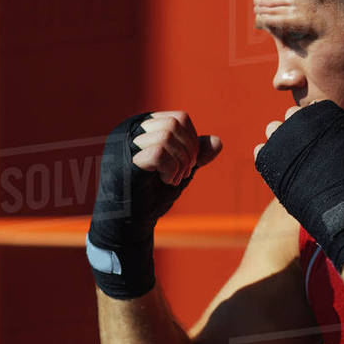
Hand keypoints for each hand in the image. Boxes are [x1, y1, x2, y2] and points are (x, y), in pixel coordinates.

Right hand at [88, 111, 222, 298]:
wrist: (130, 224)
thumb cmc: (151, 195)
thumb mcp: (180, 170)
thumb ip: (196, 155)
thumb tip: (217, 141)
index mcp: (143, 127)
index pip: (179, 118)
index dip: (192, 141)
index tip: (189, 164)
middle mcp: (131, 130)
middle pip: (175, 123)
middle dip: (189, 151)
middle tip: (184, 173)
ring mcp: (125, 145)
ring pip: (167, 134)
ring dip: (180, 161)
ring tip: (174, 179)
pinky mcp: (125, 162)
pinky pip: (159, 151)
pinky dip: (171, 168)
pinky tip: (167, 182)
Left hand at [254, 100, 343, 272]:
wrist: (343, 206)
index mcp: (324, 111)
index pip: (315, 108)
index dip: (319, 124)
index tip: (323, 138)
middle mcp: (299, 119)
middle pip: (292, 115)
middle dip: (298, 129)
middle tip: (307, 150)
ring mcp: (280, 138)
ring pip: (273, 130)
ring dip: (281, 141)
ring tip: (293, 161)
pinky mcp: (267, 158)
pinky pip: (261, 152)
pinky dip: (270, 160)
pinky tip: (282, 172)